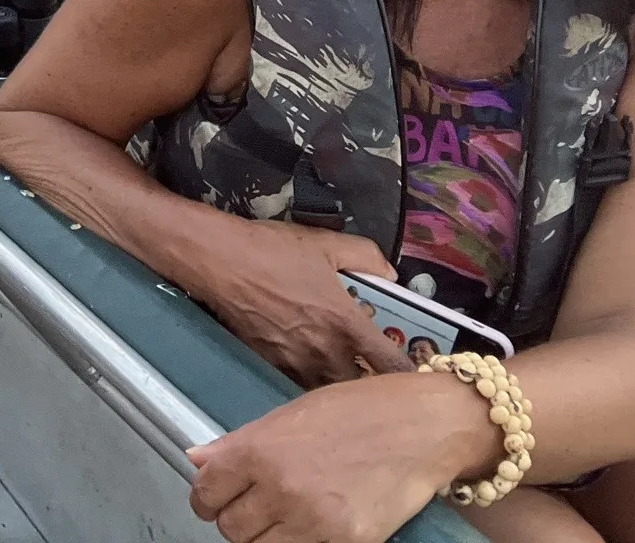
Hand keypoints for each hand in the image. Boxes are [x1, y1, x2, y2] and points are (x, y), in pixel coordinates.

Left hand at [187, 371, 496, 542]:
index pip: (206, 493)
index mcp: (260, 450)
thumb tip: (196, 458)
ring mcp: (315, 521)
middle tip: (255, 506)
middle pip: (231, 529)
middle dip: (237, 518)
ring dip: (265, 536)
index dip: (207, 497)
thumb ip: (240, 442)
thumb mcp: (290, 414)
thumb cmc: (359, 410)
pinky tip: (312, 525)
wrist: (422, 426)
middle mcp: (281, 489)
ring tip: (284, 517)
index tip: (215, 498)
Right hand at [199, 219, 408, 385]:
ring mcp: (295, 363)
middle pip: (361, 389)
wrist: (218, 261)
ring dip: (340, 385)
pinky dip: (310, 378)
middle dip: (372, 386)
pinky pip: (299, 382)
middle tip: (378, 374)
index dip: (409, 376)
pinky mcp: (270, 364)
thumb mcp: (324, 242)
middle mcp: (324, 352)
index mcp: (345, 323)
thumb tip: (389, 273)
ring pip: (329, 390)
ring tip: (344, 371)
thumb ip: (365, 256)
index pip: (390, 365)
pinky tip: (309, 362)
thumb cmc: (271, 250)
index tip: (417, 377)